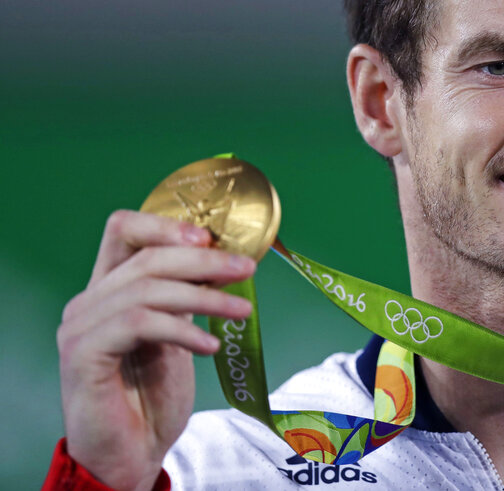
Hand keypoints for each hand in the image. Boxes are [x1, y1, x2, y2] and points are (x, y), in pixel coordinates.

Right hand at [57, 210, 255, 490]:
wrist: (130, 453)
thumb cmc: (151, 396)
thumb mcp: (177, 334)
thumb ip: (187, 297)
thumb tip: (227, 261)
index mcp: (108, 289)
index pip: (123, 229)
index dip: (166, 225)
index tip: (212, 238)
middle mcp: (88, 302)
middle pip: (146, 256)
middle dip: (204, 260)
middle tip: (246, 268)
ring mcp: (81, 328)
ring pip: (147, 289)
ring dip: (205, 296)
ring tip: (243, 309)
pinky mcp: (84, 355)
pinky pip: (139, 324)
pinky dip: (182, 329)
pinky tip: (211, 345)